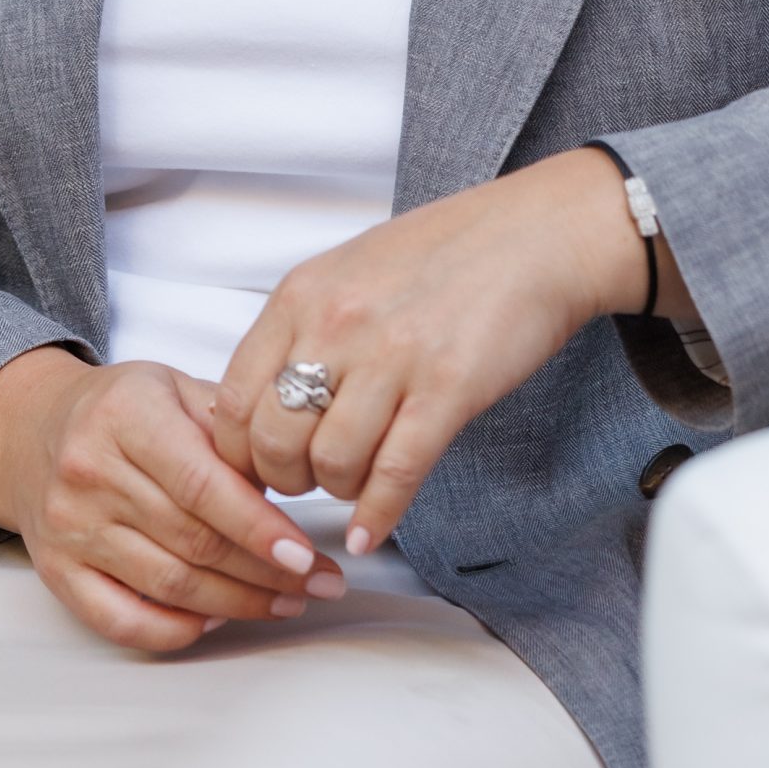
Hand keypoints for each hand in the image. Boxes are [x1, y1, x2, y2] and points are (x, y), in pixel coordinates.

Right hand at [0, 347, 344, 649]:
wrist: (35, 430)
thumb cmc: (122, 408)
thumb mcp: (175, 387)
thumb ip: (230, 426)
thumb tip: (292, 474)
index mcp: (127, 416)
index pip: (202, 484)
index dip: (259, 527)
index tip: (306, 554)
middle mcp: (91, 472)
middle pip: (192, 541)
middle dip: (265, 571)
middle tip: (316, 582)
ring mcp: (71, 529)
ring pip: (168, 585)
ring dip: (236, 603)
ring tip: (285, 601)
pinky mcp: (58, 573)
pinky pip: (122, 620)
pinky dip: (176, 629)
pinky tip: (217, 618)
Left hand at [212, 146, 685, 555]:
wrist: (535, 234)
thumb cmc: (445, 251)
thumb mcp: (350, 268)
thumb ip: (304, 327)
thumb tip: (266, 400)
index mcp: (303, 293)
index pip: (233, 398)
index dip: (239, 451)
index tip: (259, 468)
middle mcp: (337, 323)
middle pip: (273, 441)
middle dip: (285, 479)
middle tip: (308, 480)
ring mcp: (392, 357)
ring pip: (331, 464)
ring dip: (337, 492)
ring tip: (354, 484)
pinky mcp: (447, 389)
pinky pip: (395, 473)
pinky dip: (377, 516)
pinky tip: (370, 534)